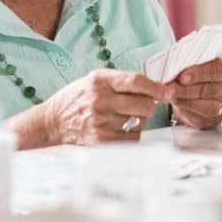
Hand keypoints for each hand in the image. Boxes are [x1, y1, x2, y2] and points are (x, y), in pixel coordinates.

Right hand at [41, 69, 174, 144]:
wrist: (53, 122)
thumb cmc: (79, 98)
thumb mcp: (95, 80)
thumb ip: (122, 81)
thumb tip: (158, 88)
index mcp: (100, 81)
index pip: (136, 81)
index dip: (157, 87)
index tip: (169, 92)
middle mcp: (100, 101)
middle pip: (144, 104)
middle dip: (148, 105)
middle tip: (140, 105)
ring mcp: (100, 122)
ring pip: (140, 122)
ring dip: (138, 120)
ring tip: (122, 117)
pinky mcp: (101, 141)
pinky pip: (132, 138)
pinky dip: (131, 134)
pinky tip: (119, 128)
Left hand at [171, 57, 221, 129]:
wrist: (198, 91)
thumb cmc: (198, 75)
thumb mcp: (196, 64)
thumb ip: (189, 64)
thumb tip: (175, 67)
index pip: (215, 71)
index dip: (198, 74)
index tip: (182, 76)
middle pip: (209, 90)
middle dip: (186, 89)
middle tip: (171, 87)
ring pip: (207, 108)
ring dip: (185, 101)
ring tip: (171, 96)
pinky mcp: (213, 120)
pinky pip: (200, 119)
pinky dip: (185, 111)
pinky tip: (177, 105)